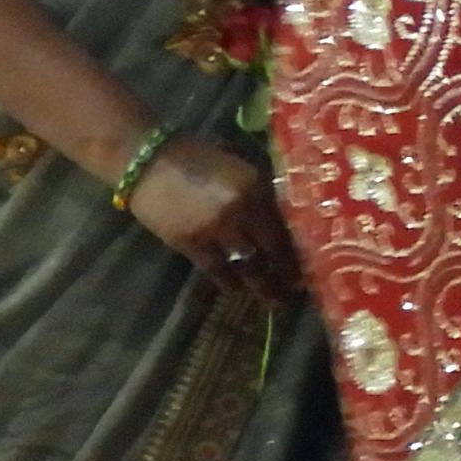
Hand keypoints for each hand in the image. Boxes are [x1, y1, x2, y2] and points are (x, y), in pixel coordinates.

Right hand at [123, 137, 299, 300]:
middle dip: (286, 272)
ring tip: (273, 300)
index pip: (286, 224)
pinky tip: (238, 289)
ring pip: (246, 264)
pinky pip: (215, 268)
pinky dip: (229, 281)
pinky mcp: (188, 241)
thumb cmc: (197, 159)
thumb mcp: (240, 171)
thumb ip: (260, 195)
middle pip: (271, 247)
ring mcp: (214, 227)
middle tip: (296, 290)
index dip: (299, 247)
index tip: (313, 264)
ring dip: (261, 285)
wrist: (147, 161)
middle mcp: (241, 208)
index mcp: (257, 186)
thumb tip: (282, 222)